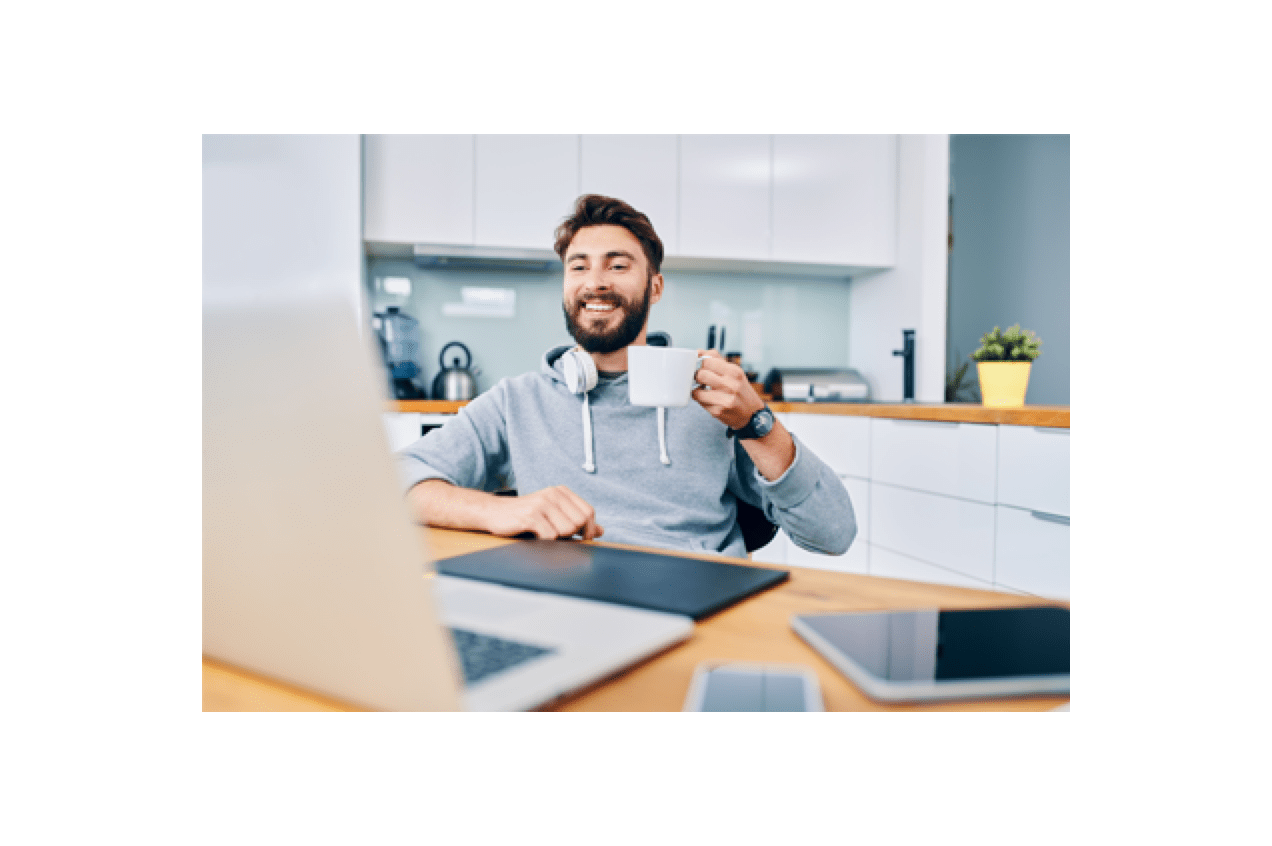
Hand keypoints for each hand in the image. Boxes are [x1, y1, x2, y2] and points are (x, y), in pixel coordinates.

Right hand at [484, 485, 603, 540]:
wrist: (494, 512)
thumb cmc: (526, 516)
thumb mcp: (553, 514)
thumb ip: (577, 521)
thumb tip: (600, 530)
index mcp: (561, 492)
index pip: (588, 512)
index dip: (589, 529)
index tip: (582, 538)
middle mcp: (553, 494)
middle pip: (580, 522)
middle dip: (572, 535)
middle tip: (557, 536)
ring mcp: (542, 504)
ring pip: (567, 530)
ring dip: (557, 539)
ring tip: (544, 534)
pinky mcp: (531, 516)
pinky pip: (550, 536)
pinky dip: (545, 542)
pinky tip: (535, 536)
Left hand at [690, 350, 765, 429]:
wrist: (753, 415)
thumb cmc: (741, 391)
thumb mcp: (735, 373)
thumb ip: (717, 360)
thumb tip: (698, 352)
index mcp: (735, 372)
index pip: (707, 361)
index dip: (701, 363)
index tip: (702, 367)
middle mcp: (731, 385)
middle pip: (701, 374)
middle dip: (698, 376)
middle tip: (701, 379)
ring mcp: (724, 400)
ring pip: (697, 390)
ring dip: (697, 389)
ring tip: (703, 390)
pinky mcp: (717, 412)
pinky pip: (699, 402)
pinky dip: (700, 399)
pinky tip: (708, 399)